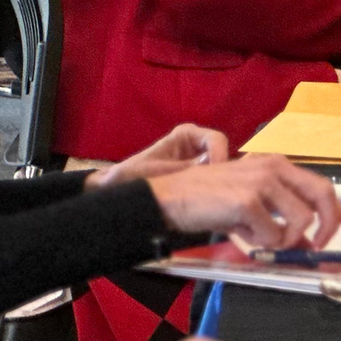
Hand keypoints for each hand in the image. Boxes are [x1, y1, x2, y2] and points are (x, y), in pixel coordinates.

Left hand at [97, 123, 231, 189]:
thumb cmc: (133, 175)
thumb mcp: (157, 171)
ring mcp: (198, 162)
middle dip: (223, 174)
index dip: (220, 156)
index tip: (216, 176)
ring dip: (219, 184)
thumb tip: (210, 167)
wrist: (116, 190)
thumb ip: (184, 168)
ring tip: (213, 201)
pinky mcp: (198, 180)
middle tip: (219, 193)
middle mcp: (197, 145)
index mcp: (186, 134)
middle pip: (223, 155)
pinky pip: (213, 183)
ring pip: (221, 171)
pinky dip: (213, 192)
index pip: (216, 140)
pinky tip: (208, 205)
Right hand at [145, 152, 340, 247]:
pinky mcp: (248, 200)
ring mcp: (263, 181)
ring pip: (300, 222)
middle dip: (328, 227)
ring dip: (283, 240)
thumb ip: (282, 217)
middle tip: (315, 248)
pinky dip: (260, 243)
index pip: (323, 187)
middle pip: (324, 197)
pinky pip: (272, 235)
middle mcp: (275, 167)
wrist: (171, 198)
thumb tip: (308, 241)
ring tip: (257, 236)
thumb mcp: (252, 207)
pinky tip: (241, 234)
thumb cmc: (210, 201)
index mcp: (278, 166)